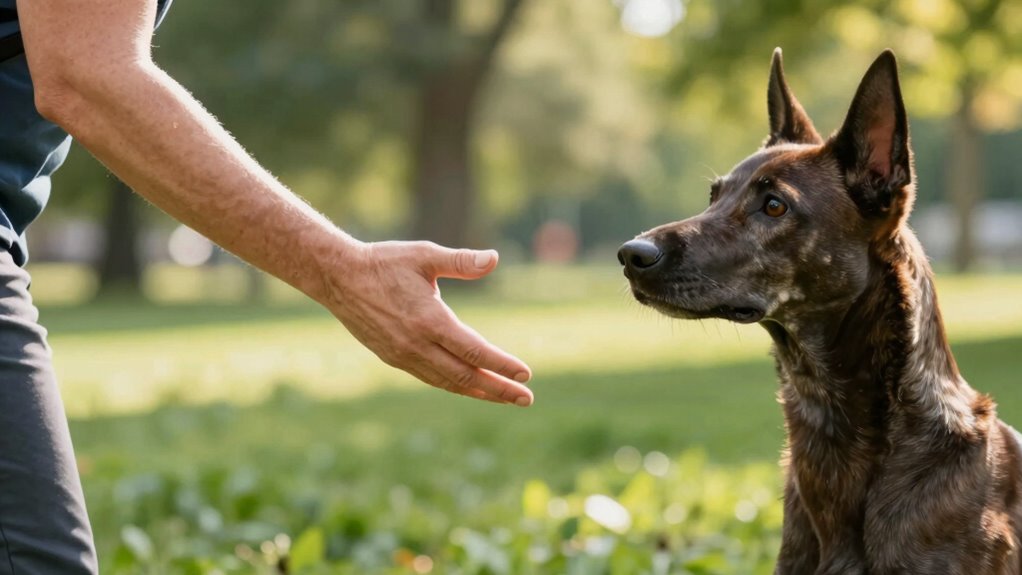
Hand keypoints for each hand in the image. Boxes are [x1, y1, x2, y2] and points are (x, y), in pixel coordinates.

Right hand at [321, 240, 533, 405]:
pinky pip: (430, 378)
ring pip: (448, 382)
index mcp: (429, 320)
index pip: (474, 351)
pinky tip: (470, 387)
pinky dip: (454, 385)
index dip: (501, 364)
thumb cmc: (385, 262)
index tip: (525, 374)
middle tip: (526, 399)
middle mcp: (417, 344)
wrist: (338, 277)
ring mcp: (403, 355)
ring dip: (479, 392)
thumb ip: (461, 261)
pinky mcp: (393, 358)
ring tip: (505, 398)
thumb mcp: (425, 255)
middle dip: (498, 389)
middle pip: (466, 375)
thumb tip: (494, 258)